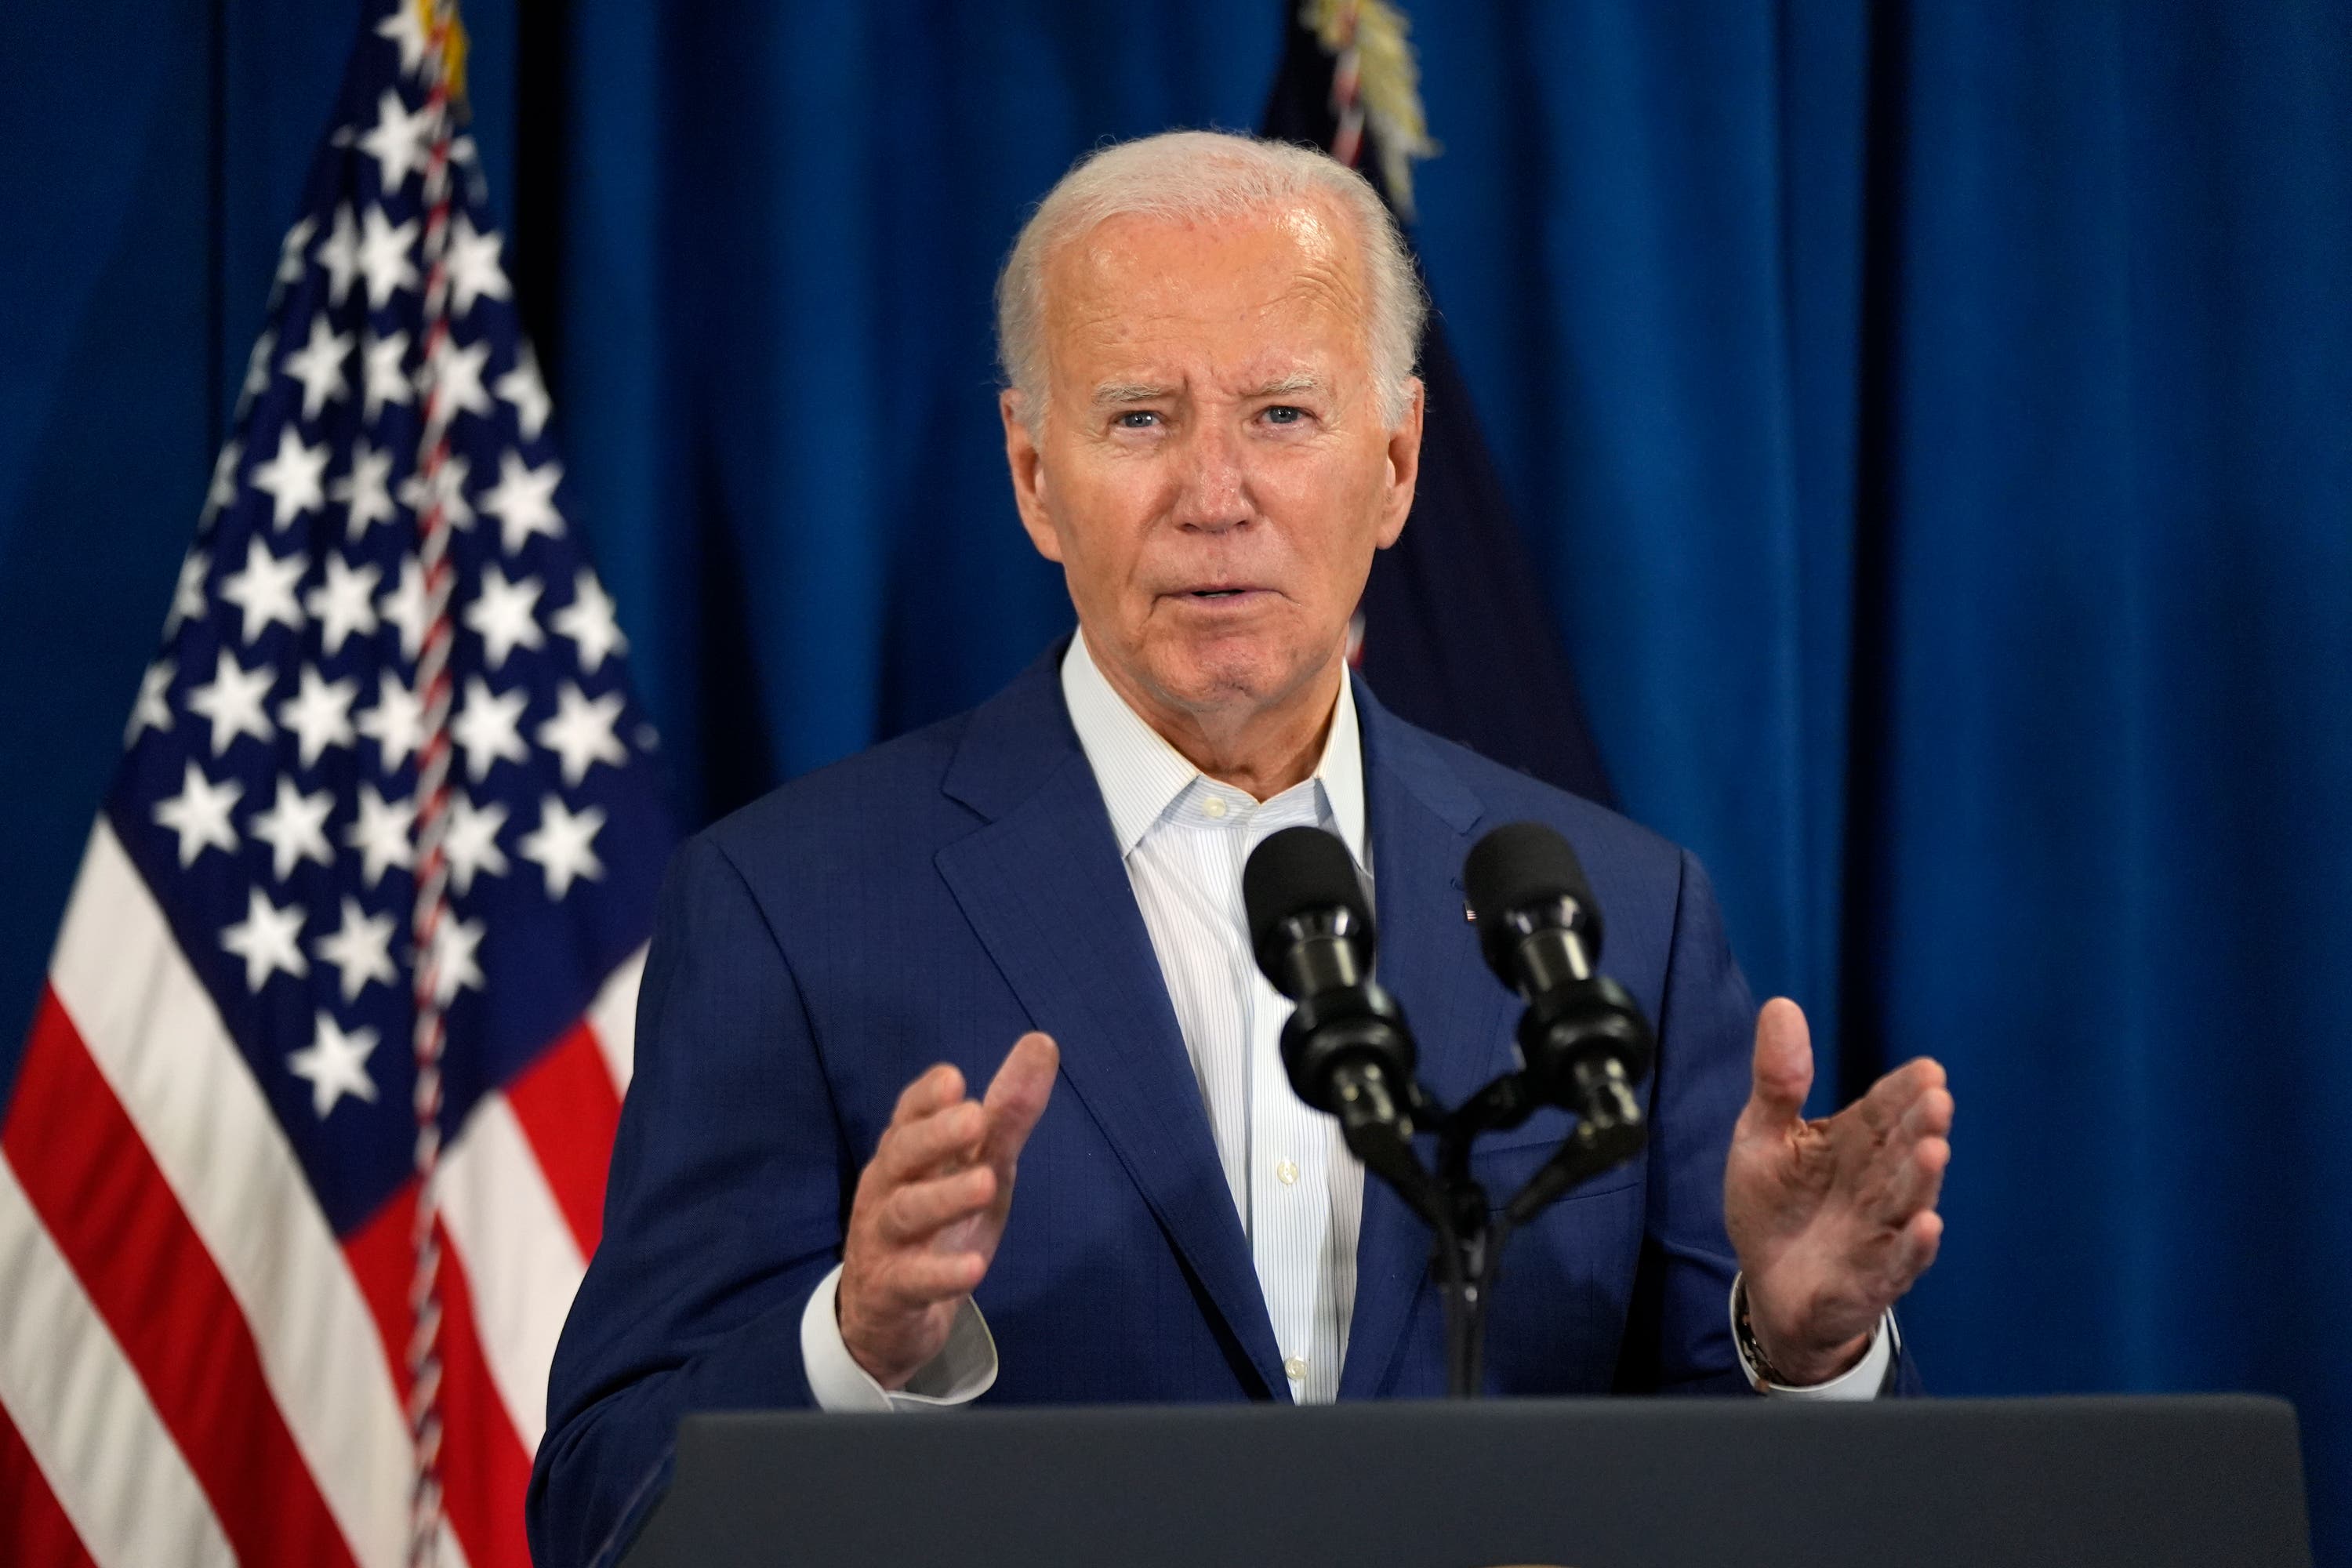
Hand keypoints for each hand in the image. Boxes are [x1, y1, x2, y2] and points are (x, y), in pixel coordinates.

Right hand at [837, 1032, 1058, 1389]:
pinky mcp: (891, 1291)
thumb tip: (1043, 1042)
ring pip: (906, 1212)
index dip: (927, 1097)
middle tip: (975, 1117)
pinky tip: (974, 1268)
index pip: (908, 1115)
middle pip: (902, 1154)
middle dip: (936, 1135)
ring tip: (986, 1183)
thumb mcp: (979, 1165)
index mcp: (907, 1153)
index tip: (954, 1079)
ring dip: (944, 1197)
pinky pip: (911, 1281)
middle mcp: (888, 1188)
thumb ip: (1008, 1112)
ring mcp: (884, 1240)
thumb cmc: (938, 1222)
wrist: (886, 1314)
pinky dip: (941, 1274)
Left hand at [1723, 999, 1951, 1383]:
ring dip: (1921, 1178)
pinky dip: (1914, 1246)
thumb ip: (1777, 1081)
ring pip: (1907, 1200)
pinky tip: (1927, 1226)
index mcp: (1854, 1141)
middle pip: (1903, 1150)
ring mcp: (1880, 1229)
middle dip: (1921, 1126)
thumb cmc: (1776, 1204)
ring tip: (1934, 1150)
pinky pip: (1899, 1261)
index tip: (1927, 1071)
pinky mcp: (1874, 1276)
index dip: (1904, 1091)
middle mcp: (1877, 1181)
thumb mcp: (1763, 1136)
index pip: (1884, 1109)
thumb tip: (1781, 1005)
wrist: (1768, 1283)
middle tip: (1938, 1099)